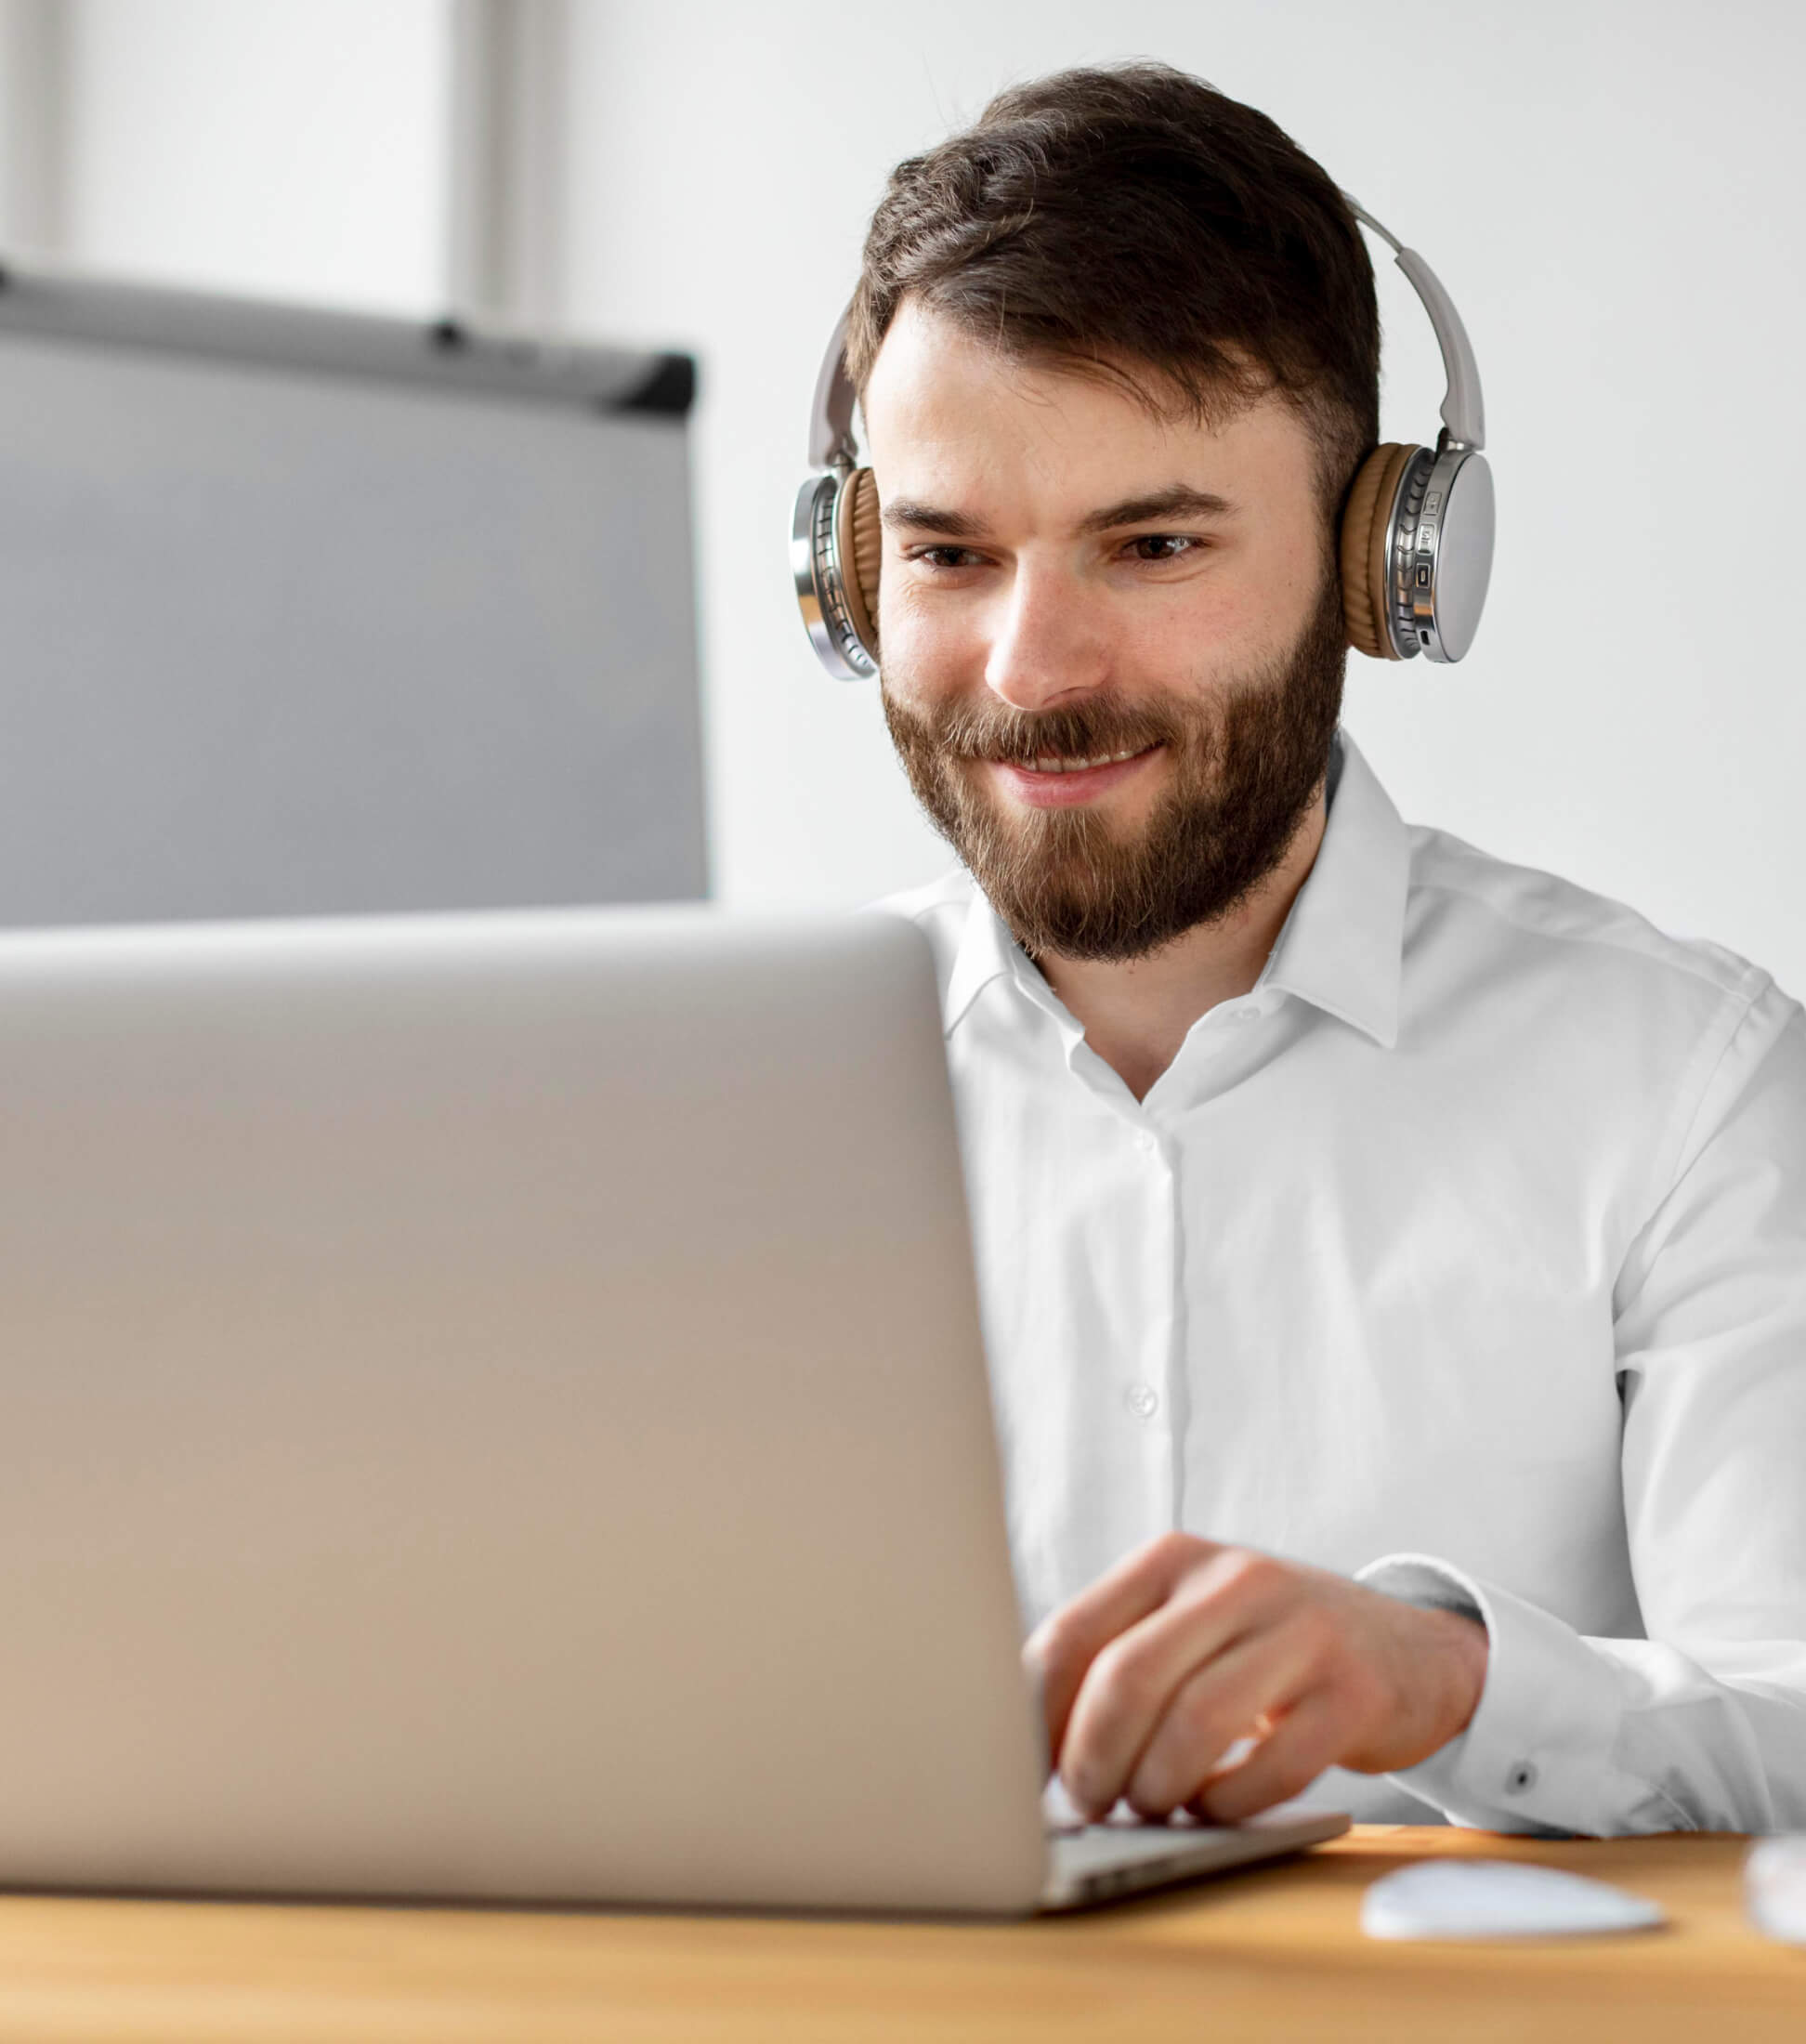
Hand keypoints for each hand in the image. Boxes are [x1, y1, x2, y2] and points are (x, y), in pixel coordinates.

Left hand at [1023, 1533, 1488, 1823]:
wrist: (1407, 1651)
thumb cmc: (1265, 1647)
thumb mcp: (1191, 1622)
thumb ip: (1118, 1658)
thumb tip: (1028, 1745)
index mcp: (1173, 1557)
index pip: (1072, 1634)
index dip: (1035, 1717)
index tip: (1024, 1773)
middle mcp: (1235, 1579)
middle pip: (1128, 1677)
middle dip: (1091, 1758)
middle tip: (1087, 1804)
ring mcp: (1300, 1631)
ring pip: (1197, 1720)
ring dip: (1156, 1785)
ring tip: (1148, 1807)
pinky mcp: (1353, 1692)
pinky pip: (1273, 1765)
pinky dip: (1228, 1803)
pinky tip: (1215, 1808)